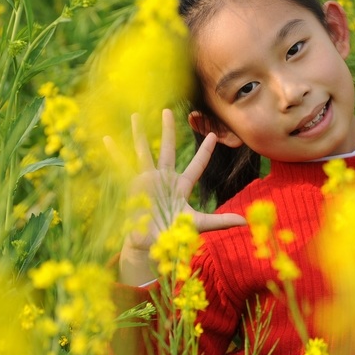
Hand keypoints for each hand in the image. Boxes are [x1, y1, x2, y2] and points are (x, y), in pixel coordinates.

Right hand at [107, 109, 246, 284]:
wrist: (149, 244)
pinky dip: (115, 153)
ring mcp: (148, 180)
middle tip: (167, 110)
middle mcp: (164, 179)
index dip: (205, 151)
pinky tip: (108, 139)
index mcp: (181, 186)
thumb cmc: (173, 234)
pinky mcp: (134, 185)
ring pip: (144, 151)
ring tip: (134, 115)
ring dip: (139, 134)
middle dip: (168, 130)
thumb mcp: (198, 224)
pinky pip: (123, 166)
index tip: (214, 135)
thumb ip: (220, 221)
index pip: (197, 165)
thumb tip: (246, 221)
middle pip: (168, 149)